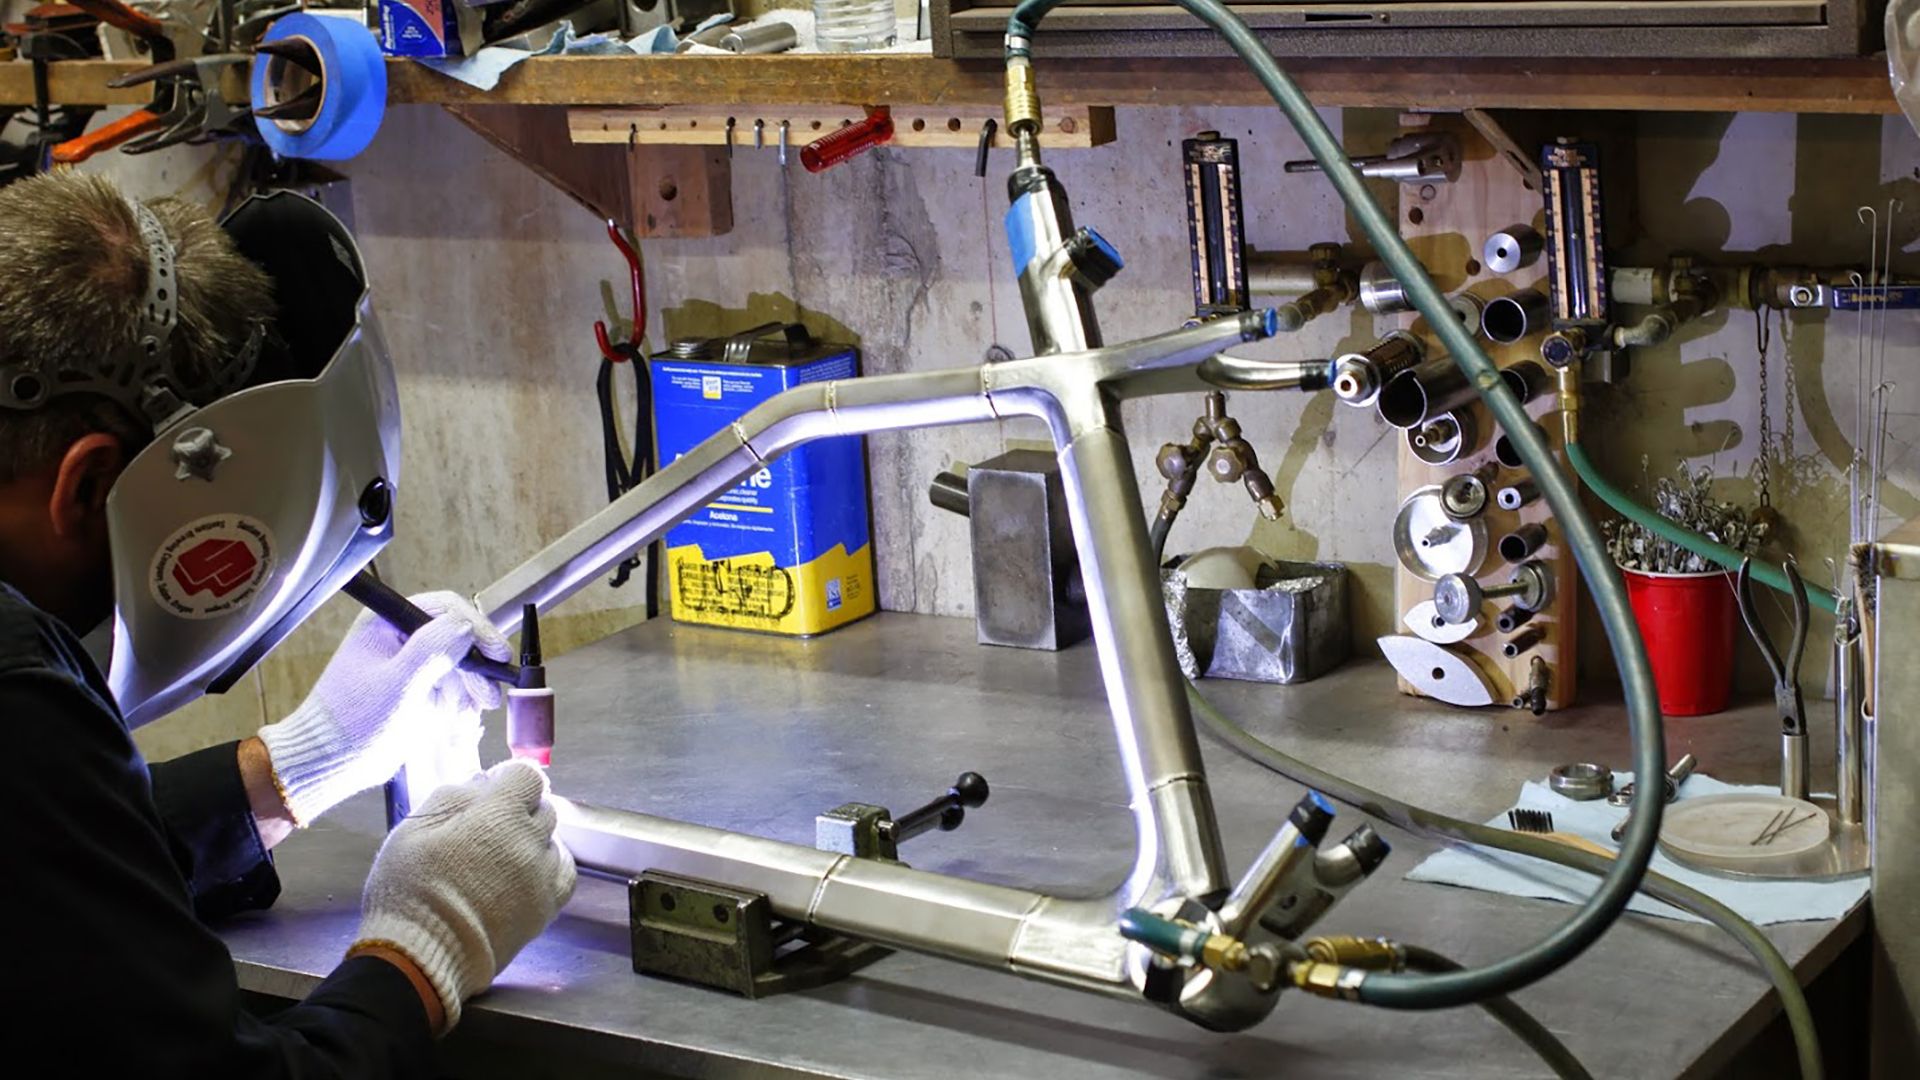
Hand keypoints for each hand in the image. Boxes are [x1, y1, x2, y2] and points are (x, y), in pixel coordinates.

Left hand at [258, 591, 510, 824]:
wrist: (330, 762)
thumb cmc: (353, 722)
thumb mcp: (398, 683)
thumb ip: (433, 649)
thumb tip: (467, 626)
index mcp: (387, 624)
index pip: (444, 609)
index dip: (476, 628)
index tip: (496, 654)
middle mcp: (399, 639)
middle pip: (455, 638)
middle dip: (476, 666)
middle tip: (489, 695)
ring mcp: (408, 665)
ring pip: (457, 665)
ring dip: (471, 688)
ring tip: (473, 712)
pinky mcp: (414, 690)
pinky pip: (449, 688)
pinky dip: (460, 702)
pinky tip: (461, 719)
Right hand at [351, 760, 575, 1030]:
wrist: (422, 956)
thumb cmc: (410, 888)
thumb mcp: (414, 828)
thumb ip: (453, 795)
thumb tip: (481, 781)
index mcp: (499, 815)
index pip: (527, 776)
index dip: (509, 779)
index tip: (492, 790)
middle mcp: (530, 841)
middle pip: (542, 807)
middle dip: (519, 808)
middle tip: (490, 826)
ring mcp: (542, 876)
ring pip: (552, 839)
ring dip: (533, 839)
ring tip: (502, 855)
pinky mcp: (547, 907)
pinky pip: (564, 872)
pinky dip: (551, 864)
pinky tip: (529, 869)